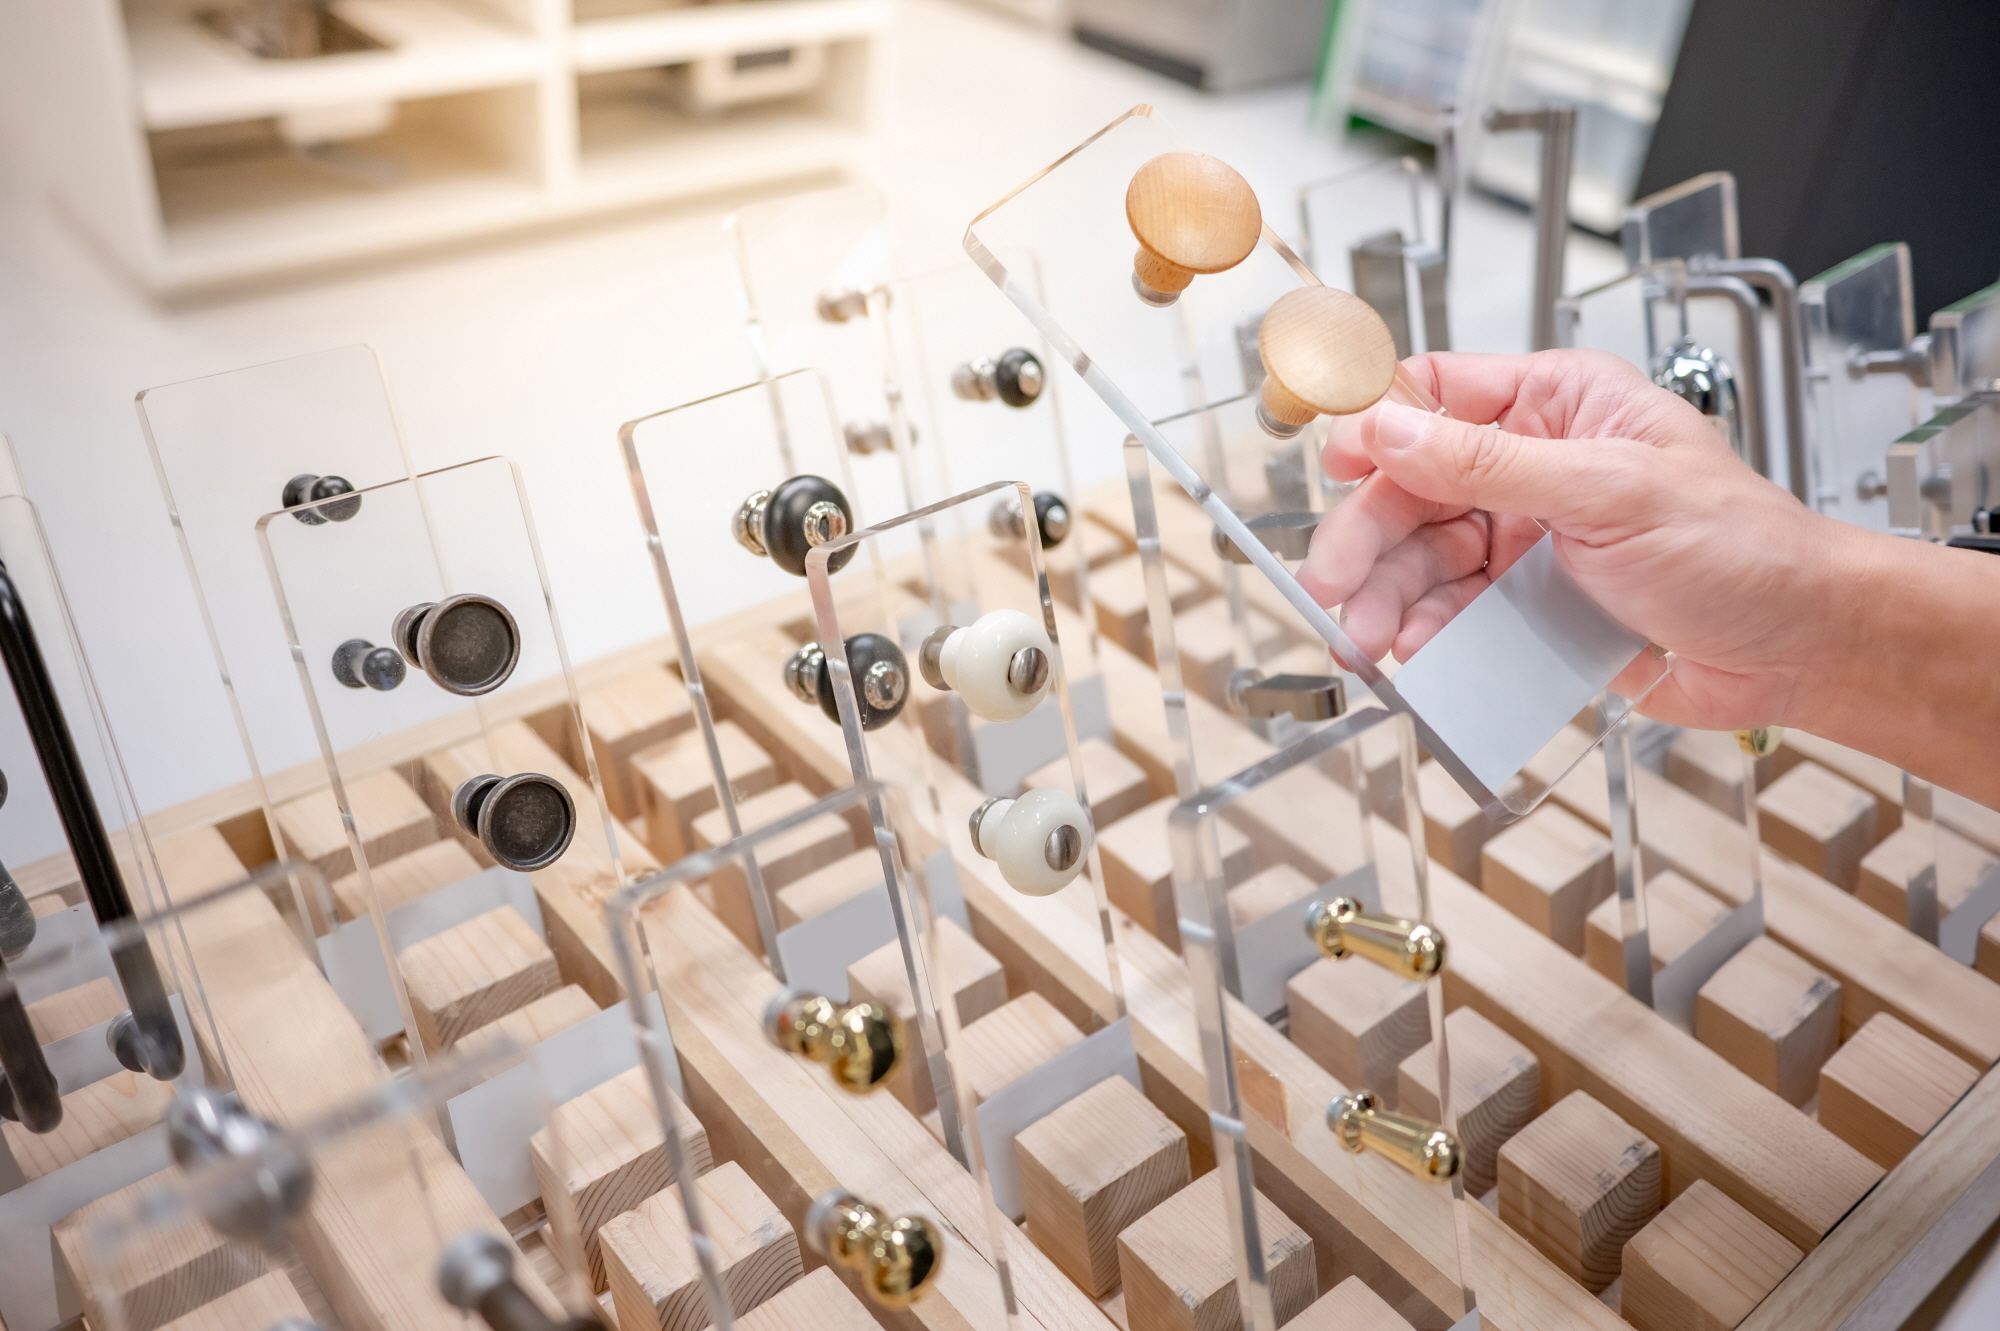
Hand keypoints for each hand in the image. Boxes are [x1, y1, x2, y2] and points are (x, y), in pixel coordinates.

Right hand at [1296, 349, 1855, 731]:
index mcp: (1562, 405)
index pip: (1443, 392)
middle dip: (1370, 537)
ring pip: (1427, 556)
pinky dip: (1426, 633)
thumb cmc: (1743, 550)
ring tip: (1367, 639)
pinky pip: (1456, 611)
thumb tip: (1392, 429)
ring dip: (1389, 596)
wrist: (1800, 649)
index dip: (1379, 423)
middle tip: (1332, 584)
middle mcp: (1539, 464)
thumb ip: (1490, 461)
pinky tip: (1412, 652)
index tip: (1332, 463)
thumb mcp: (1608, 491)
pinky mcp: (1534, 602)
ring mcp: (1534, 536)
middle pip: (1415, 487)